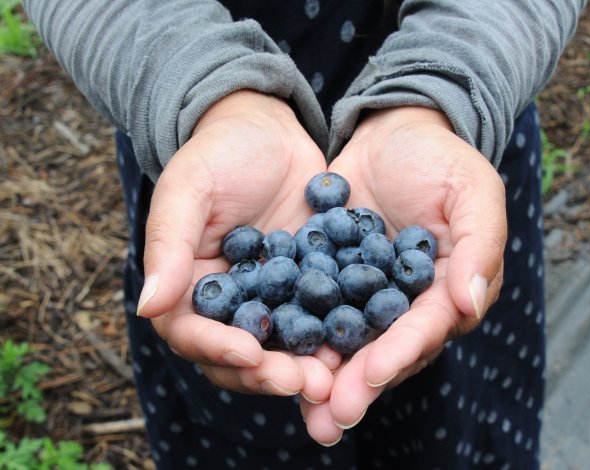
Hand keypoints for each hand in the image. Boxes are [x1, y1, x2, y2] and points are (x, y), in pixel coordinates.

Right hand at [135, 90, 337, 403]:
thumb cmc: (219, 152)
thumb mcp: (189, 189)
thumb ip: (169, 246)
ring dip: (306, 367)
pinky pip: (321, 318)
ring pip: (284, 346)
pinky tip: (359, 344)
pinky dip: (336, 336)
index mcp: (190, 286)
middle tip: (306, 383)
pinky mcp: (310, 286)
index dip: (218, 349)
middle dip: (272, 373)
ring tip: (335, 378)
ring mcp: (273, 298)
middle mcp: (231, 302)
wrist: (269, 129)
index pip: (194, 332)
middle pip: (242, 354)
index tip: (249, 354)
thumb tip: (147, 308)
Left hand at [301, 107, 506, 443]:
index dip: (400, 352)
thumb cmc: (441, 158)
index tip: (371, 375)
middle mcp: (405, 304)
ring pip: (346, 343)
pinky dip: (296, 335)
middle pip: (383, 350)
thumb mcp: (473, 191)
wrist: (390, 132)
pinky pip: (312, 311)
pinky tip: (270, 357)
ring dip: (324, 377)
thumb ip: (479, 245)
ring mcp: (364, 295)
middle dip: (358, 384)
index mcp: (445, 291)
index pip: (424, 329)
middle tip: (329, 417)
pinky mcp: (329, 278)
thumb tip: (469, 305)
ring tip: (302, 408)